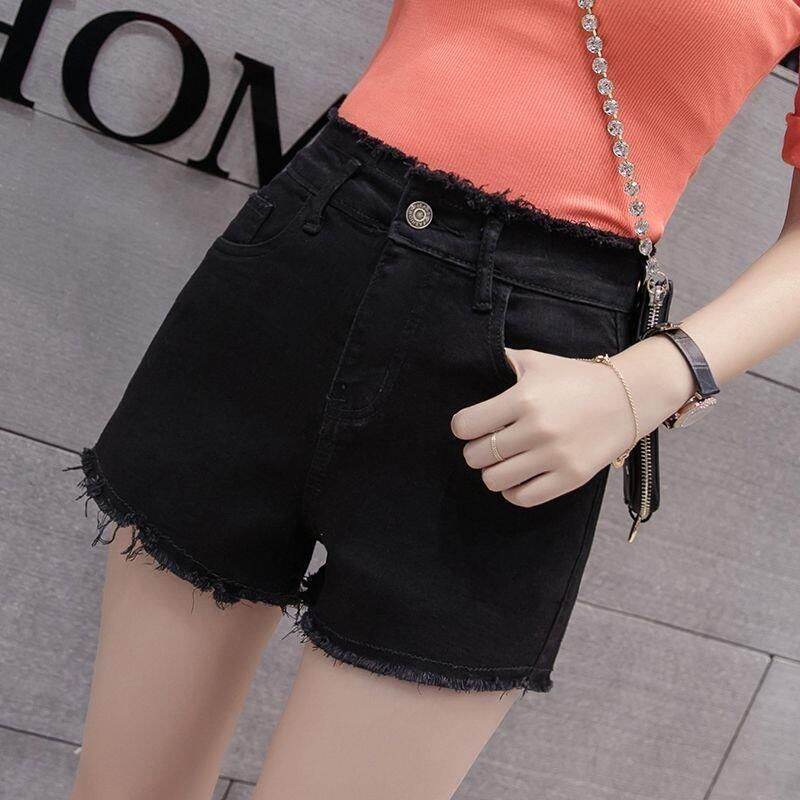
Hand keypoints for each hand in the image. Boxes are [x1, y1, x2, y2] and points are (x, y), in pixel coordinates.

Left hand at [450, 344, 690, 507]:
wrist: (629, 397)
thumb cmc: (576, 378)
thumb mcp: (538, 361)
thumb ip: (503, 362)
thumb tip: (471, 359)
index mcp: (524, 398)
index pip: (466, 425)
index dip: (463, 427)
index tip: (470, 426)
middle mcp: (537, 429)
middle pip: (477, 456)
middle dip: (475, 451)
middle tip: (487, 444)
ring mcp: (555, 456)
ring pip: (495, 480)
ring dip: (492, 472)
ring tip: (502, 462)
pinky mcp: (571, 477)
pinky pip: (523, 497)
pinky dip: (513, 491)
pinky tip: (519, 478)